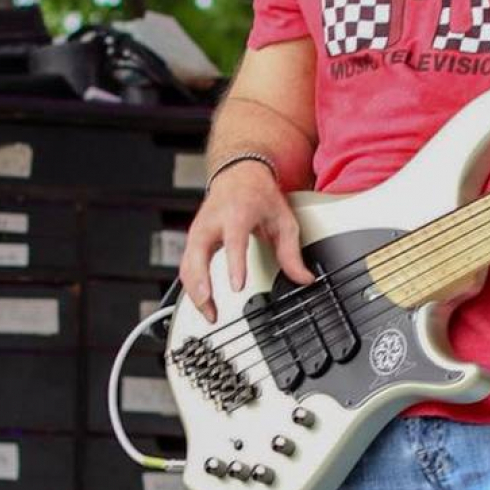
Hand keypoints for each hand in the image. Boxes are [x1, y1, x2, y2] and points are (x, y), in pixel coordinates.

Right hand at [177, 160, 314, 321]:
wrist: (239, 174)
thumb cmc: (259, 195)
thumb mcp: (283, 220)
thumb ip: (291, 252)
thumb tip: (303, 278)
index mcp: (237, 214)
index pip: (233, 242)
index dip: (233, 265)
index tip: (236, 286)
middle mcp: (212, 222)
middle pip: (197, 256)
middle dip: (201, 285)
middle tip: (212, 310)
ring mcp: (198, 231)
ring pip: (187, 265)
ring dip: (195, 293)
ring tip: (210, 314)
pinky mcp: (192, 239)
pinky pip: (186, 266)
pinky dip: (191, 287)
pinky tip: (202, 303)